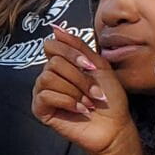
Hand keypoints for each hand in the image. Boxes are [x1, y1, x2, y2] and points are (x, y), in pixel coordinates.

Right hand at [31, 27, 137, 154]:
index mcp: (62, 64)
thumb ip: (78, 46)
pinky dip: (68, 102)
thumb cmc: (110, 99)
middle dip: (78, 77)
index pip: (51, 46)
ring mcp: (43, 93)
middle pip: (53, 63)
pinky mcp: (40, 109)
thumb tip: (55, 28)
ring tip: (88, 101)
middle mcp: (49, 76)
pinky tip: (81, 109)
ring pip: (48, 78)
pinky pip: (45, 96)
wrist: (114, 126)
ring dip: (74, 91)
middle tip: (94, 91)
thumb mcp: (98, 66)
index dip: (71, 53)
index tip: (91, 66)